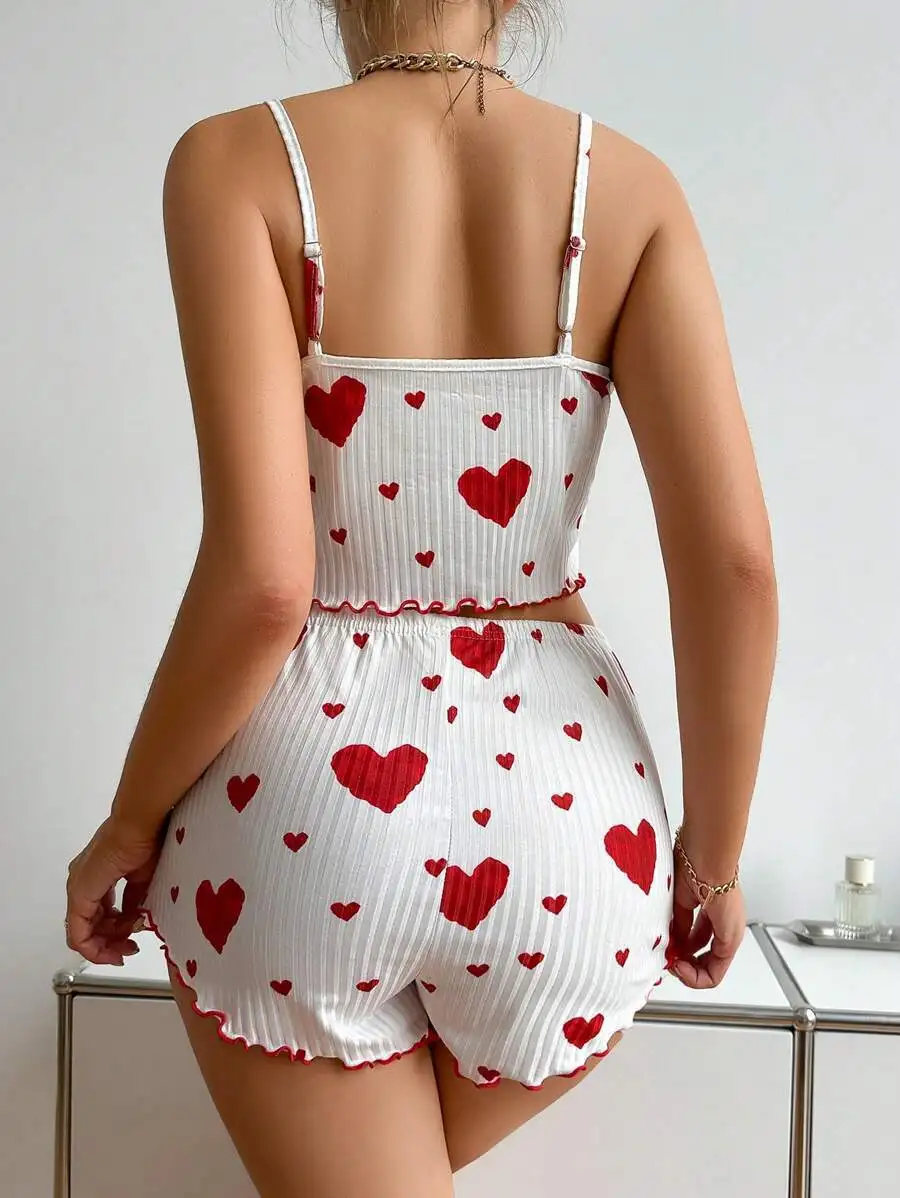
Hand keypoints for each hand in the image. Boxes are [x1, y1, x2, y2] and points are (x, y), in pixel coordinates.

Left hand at [65, 812, 165, 965]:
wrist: (139, 824)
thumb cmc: (145, 841)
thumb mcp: (143, 880)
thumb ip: (134, 903)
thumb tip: (135, 921)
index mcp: (94, 878)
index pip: (96, 916)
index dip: (113, 934)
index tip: (131, 942)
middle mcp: (81, 884)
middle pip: (88, 928)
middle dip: (110, 943)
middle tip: (129, 950)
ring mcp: (78, 888)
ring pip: (82, 932)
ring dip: (106, 945)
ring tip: (128, 946)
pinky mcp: (80, 894)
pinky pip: (79, 932)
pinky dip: (96, 944)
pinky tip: (117, 945)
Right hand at [667, 851, 745, 988]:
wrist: (706, 854)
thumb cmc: (692, 865)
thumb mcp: (680, 901)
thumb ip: (679, 925)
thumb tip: (673, 944)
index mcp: (715, 913)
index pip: (698, 943)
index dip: (680, 951)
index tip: (666, 948)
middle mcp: (726, 926)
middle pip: (706, 961)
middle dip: (684, 965)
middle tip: (668, 961)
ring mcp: (730, 934)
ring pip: (711, 971)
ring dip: (688, 973)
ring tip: (672, 964)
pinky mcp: (731, 940)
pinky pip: (715, 973)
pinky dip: (695, 976)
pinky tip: (678, 966)